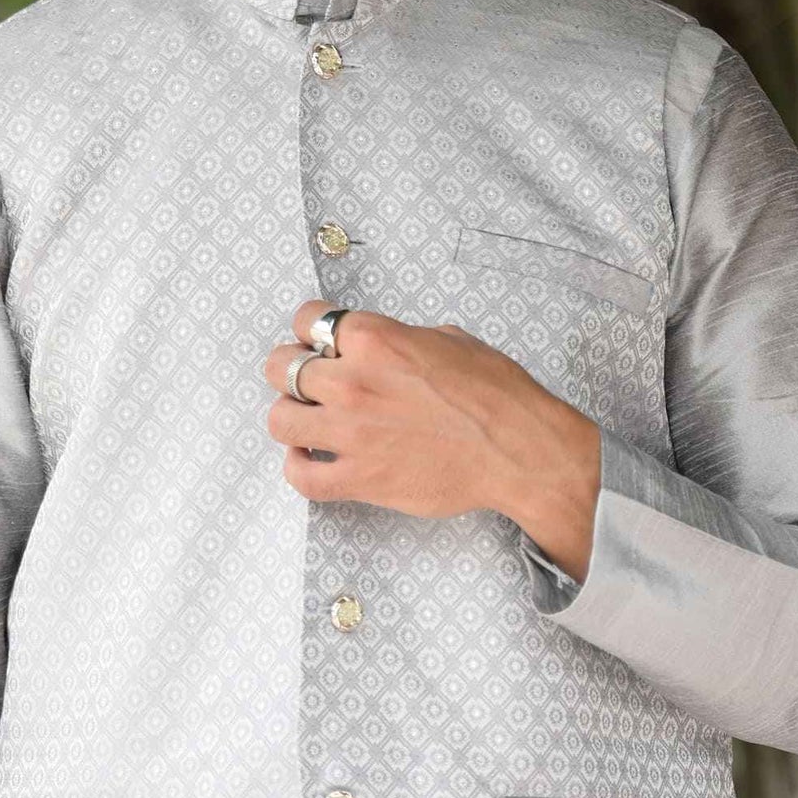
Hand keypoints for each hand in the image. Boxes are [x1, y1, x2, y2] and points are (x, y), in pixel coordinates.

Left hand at [262, 299, 601, 580]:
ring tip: (310, 421)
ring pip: (279, 420)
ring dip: (291, 417)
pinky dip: (297, 467)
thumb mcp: (446, 339)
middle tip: (310, 384)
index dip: (310, 331)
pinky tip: (310, 458)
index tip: (319, 344)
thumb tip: (379, 347)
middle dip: (292, 371)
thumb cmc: (494, 392)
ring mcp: (350, 433)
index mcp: (374, 338)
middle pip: (281, 367)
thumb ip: (398, 339)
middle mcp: (352, 381)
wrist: (517, 449)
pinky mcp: (358, 478)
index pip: (305, 319)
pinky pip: (300, 477)